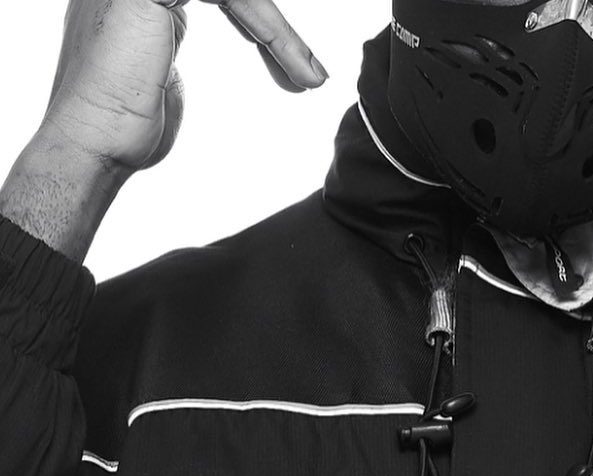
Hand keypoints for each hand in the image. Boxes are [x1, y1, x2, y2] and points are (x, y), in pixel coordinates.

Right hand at [41, 0, 327, 173]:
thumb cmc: (125, 130)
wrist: (92, 147)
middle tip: (312, 75)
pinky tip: (292, 61)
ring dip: (283, 36)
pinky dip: (272, 30)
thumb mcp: (161, 78)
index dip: (262, 24)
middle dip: (277, 31)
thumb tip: (221, 45)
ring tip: (312, 78)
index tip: (294, 66)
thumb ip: (172, 49)